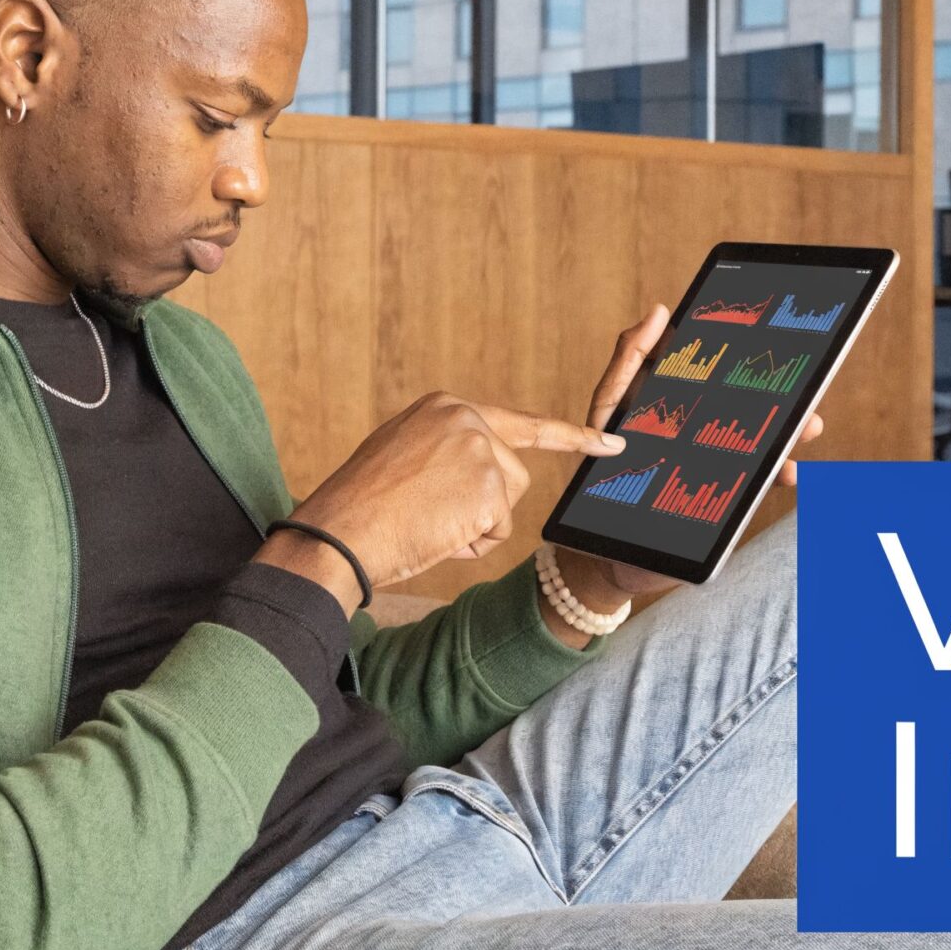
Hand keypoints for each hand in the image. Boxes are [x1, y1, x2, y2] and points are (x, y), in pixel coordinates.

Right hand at [270, 392, 623, 609]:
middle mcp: (468, 418)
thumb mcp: (402, 455)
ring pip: (507, 504)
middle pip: (514, 474)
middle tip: (432, 515)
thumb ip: (445, 450)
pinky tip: (434, 532)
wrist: (339, 532)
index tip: (611, 442)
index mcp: (446, 407)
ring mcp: (479, 449)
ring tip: (427, 521)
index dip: (569, 437)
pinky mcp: (487, 486)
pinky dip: (470, 543)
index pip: (520, 423)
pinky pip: (498, 530)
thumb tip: (480, 472)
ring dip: (476, 525)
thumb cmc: (360, 506)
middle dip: (486, 505)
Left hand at [554, 304, 830, 600]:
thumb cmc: (605, 466)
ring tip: (808, 427)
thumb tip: (661, 309)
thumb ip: (631, 357)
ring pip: (765, 443)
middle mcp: (709, 428)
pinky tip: (789, 474)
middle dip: (786, 398)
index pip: (727, 372)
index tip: (781, 342)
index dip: (753, 357)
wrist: (605, 540)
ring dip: (790, 435)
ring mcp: (719, 462)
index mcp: (687, 399)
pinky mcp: (723, 496)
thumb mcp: (611, 405)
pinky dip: (777, 477)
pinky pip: (757, 483)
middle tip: (806, 391)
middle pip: (756, 406)